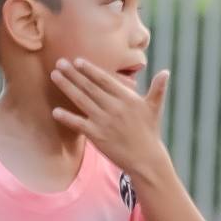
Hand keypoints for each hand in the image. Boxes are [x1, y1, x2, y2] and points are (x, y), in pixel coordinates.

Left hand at [52, 59, 171, 173]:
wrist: (146, 159)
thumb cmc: (149, 132)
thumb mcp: (154, 108)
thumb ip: (158, 89)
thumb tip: (166, 72)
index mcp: (127, 98)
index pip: (105, 80)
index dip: (90, 69)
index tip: (77, 61)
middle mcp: (115, 107)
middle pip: (90, 87)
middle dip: (73, 74)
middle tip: (59, 62)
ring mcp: (104, 121)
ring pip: (82, 100)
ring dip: (67, 87)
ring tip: (54, 76)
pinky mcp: (97, 136)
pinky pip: (79, 124)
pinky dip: (67, 117)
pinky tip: (55, 111)